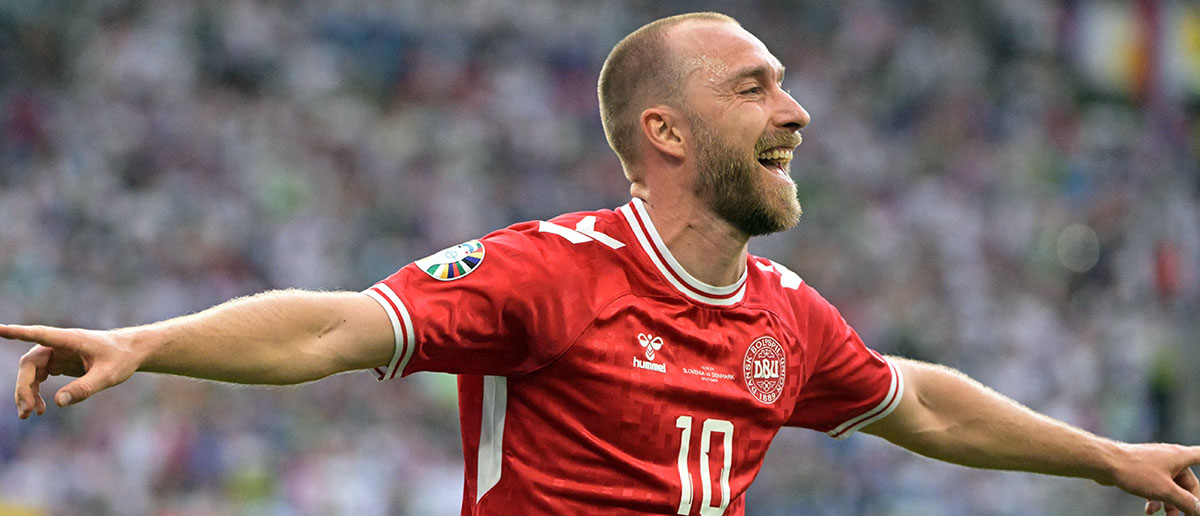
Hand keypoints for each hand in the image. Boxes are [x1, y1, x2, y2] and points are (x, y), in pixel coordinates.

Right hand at [3, 324, 142, 417]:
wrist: (132, 352)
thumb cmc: (123, 358)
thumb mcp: (108, 375)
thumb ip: (85, 388)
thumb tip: (58, 403)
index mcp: (69, 340)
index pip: (38, 334)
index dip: (16, 333)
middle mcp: (59, 344)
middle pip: (29, 364)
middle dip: (24, 387)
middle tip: (26, 412)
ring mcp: (57, 353)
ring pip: (31, 372)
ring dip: (27, 392)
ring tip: (30, 414)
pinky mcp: (59, 362)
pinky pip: (39, 377)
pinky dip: (36, 392)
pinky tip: (41, 408)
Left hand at [1109, 443, 1199, 515]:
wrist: (1104, 463)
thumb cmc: (1136, 471)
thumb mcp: (1165, 491)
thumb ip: (1185, 501)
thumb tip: (1198, 509)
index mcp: (1180, 457)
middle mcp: (1170, 457)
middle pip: (1188, 482)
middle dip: (1187, 501)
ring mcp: (1156, 463)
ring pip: (1171, 486)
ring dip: (1171, 503)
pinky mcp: (1143, 469)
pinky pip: (1156, 485)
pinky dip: (1156, 498)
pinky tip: (1149, 511)